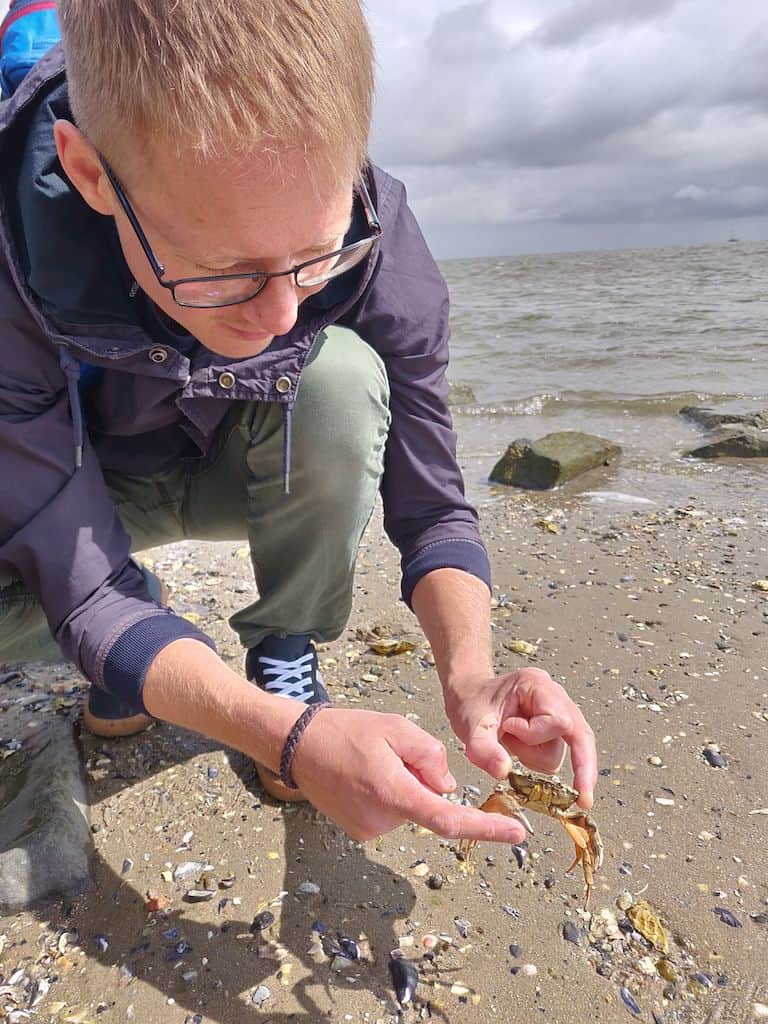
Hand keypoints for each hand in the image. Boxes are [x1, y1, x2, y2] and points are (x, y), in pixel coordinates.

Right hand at [290, 707, 529, 843]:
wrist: (297, 745)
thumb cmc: (345, 730)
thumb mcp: (396, 727)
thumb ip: (430, 755)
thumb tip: (448, 787)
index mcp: (394, 793)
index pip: (449, 819)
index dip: (486, 828)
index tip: (517, 833)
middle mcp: (383, 821)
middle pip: (429, 803)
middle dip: (425, 778)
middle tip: (396, 751)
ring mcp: (369, 830)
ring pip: (411, 807)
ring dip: (406, 785)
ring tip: (374, 759)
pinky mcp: (360, 830)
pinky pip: (393, 811)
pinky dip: (391, 792)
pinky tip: (366, 773)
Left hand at [445, 667, 596, 808]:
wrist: (468, 697)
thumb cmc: (471, 702)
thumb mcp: (471, 724)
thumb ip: (485, 748)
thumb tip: (503, 771)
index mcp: (537, 685)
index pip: (559, 719)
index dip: (536, 735)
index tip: (508, 731)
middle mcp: (554, 696)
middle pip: (580, 735)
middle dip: (581, 766)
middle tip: (584, 798)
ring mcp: (556, 712)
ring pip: (564, 750)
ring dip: (535, 757)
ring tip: (509, 742)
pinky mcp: (552, 729)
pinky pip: (557, 754)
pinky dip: (538, 760)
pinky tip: (518, 749)